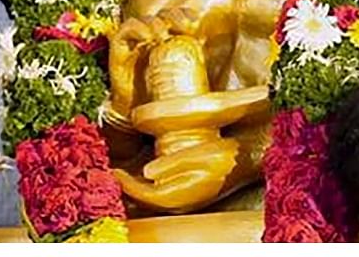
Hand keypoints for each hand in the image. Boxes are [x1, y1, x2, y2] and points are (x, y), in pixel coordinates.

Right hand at [108, 9, 200, 112]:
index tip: (196, 23)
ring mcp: (136, 42)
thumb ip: (203, 69)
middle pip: (164, 15)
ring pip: (145, 20)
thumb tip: (233, 63)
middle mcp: (153, 38)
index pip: (179, 18)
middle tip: (183, 26)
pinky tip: (147, 37)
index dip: (186, 15)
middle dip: (174, 16)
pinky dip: (136, 29)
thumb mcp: (187, 80)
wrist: (136, 116)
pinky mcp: (119, 49)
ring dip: (156, 22)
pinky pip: (125, 30)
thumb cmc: (162, 99)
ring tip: (162, 34)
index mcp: (171, 40)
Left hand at [113, 137, 238, 212]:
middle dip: (127, 188)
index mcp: (181, 194)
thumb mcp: (200, 154)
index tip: (114, 172)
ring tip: (124, 175)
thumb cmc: (225, 156)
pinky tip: (144, 176)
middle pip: (145, 200)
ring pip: (152, 199)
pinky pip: (161, 195)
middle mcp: (180, 203)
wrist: (246, 162)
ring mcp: (184, 201)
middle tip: (112, 174)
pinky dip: (148, 187)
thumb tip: (147, 172)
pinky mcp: (187, 195)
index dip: (126, 184)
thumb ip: (173, 164)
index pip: (144, 194)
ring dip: (137, 189)